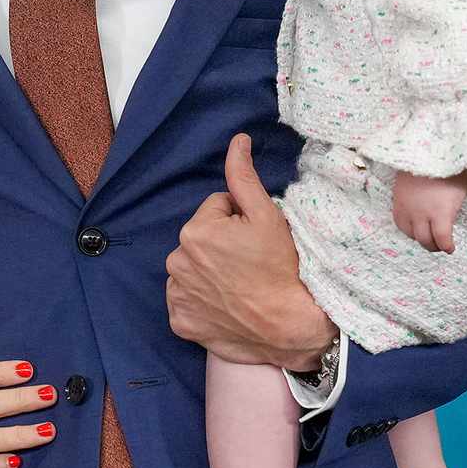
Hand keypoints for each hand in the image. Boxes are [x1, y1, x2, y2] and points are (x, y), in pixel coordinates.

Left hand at [165, 134, 336, 370]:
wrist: (289, 327)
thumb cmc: (281, 268)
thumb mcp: (267, 215)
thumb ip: (243, 176)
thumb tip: (237, 141)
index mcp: (195, 230)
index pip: (216, 210)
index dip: (238, 222)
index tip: (254, 242)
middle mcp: (177, 261)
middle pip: (200, 239)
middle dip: (220, 246)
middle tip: (249, 264)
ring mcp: (177, 295)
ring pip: (192, 269)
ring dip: (208, 272)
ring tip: (238, 287)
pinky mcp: (180, 322)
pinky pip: (186, 301)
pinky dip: (201, 302)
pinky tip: (224, 307)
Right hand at [391, 170, 466, 252]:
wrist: (425, 150)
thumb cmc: (447, 167)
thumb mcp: (459, 191)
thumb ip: (452, 210)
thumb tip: (448, 222)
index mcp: (440, 211)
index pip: (442, 239)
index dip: (447, 247)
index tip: (450, 248)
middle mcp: (421, 213)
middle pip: (425, 240)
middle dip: (434, 246)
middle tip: (440, 245)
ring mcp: (407, 207)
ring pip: (410, 234)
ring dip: (420, 238)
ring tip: (427, 235)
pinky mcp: (397, 201)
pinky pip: (399, 223)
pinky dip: (407, 228)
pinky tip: (414, 226)